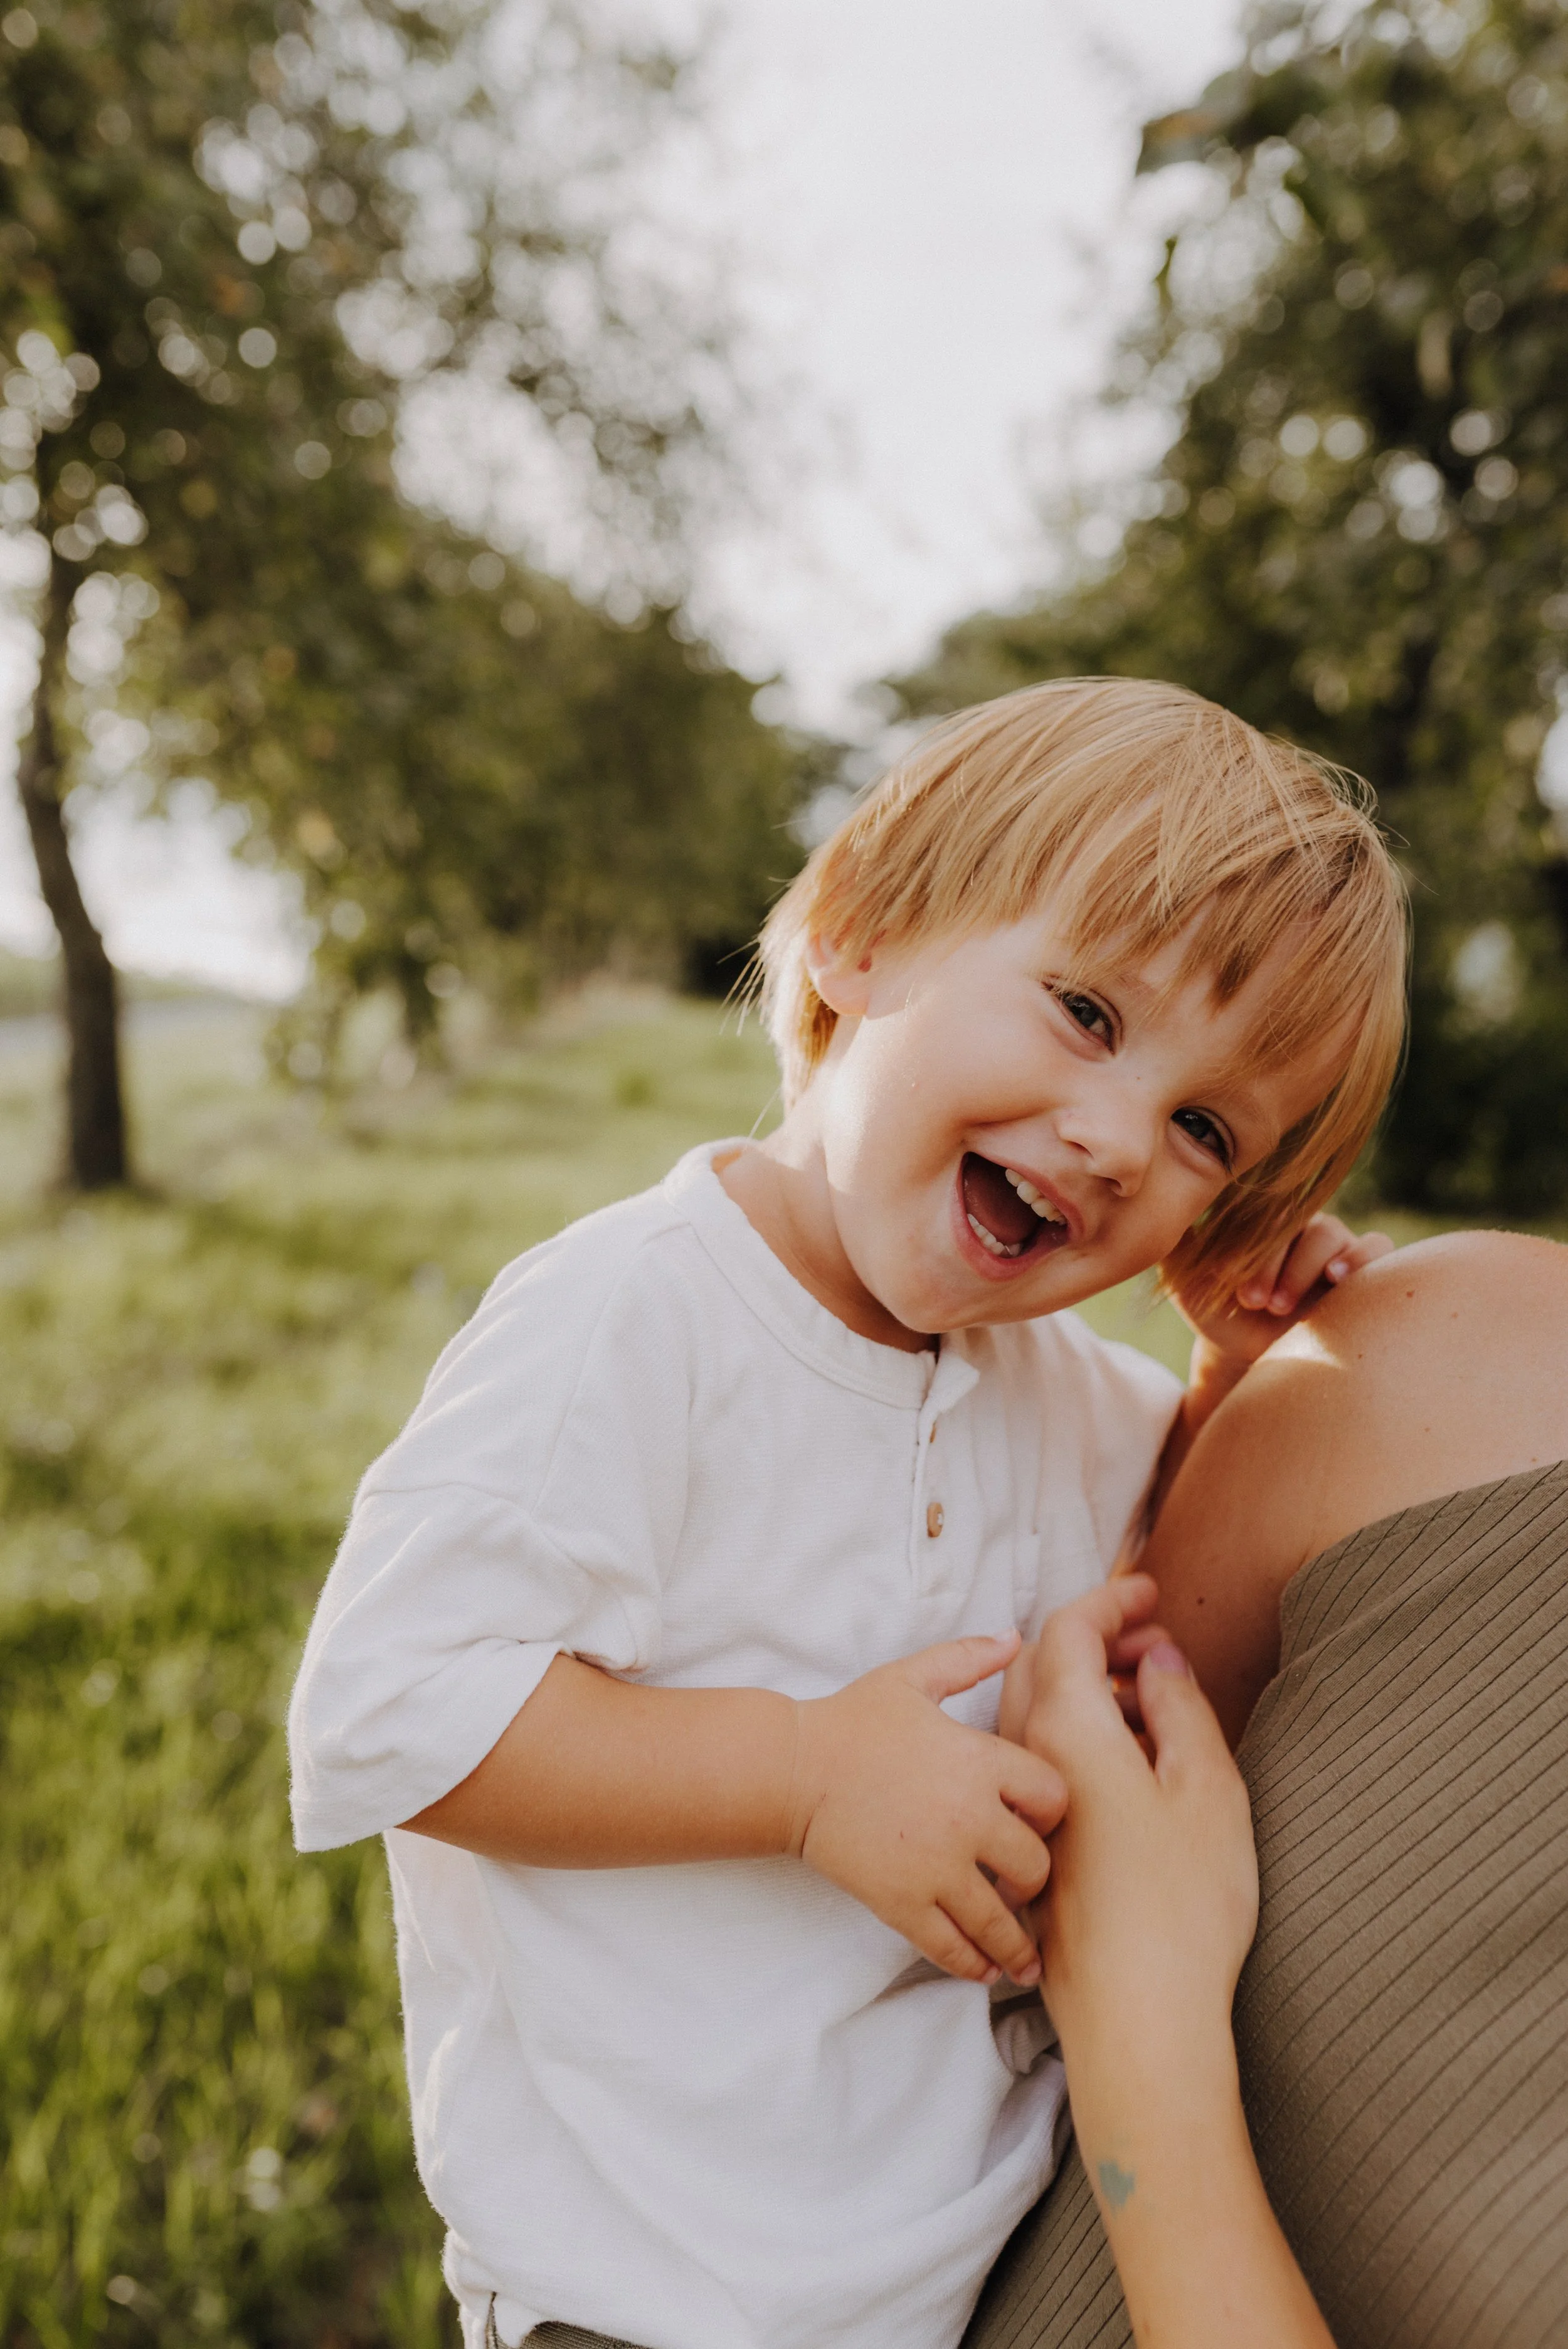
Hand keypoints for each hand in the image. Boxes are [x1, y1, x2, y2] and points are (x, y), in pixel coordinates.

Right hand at [786, 1631, 1065, 1987]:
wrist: (792, 1769)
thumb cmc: (854, 1720)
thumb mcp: (913, 1678)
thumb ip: (968, 1658)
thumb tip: (1015, 1637)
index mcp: (980, 1762)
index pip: (1055, 1797)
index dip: (1052, 1809)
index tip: (1039, 1819)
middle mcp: (969, 1818)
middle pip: (1037, 1864)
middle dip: (1036, 1876)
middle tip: (1028, 1883)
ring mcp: (938, 1868)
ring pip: (1002, 1919)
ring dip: (1018, 1940)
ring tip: (1026, 1956)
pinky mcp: (904, 1905)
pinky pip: (954, 1948)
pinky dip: (975, 1963)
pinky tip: (986, 1969)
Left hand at [1019, 1578, 1256, 2070]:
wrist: (1140, 2021)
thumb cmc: (1184, 1905)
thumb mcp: (1208, 1788)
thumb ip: (1179, 1707)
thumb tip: (1156, 1659)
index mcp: (1069, 1731)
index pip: (1067, 1631)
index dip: (1109, 1600)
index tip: (1148, 1589)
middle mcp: (1026, 1763)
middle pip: (1041, 1668)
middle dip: (1094, 1641)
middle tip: (1153, 1642)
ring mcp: (1021, 1813)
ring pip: (1037, 1720)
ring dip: (1088, 1694)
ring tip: (1153, 1705)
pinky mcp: (1030, 1855)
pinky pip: (1038, 1771)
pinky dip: (1078, 1745)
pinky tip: (1128, 1771)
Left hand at [1176, 1212, 1393, 1377]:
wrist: (1251, 1356)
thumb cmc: (1221, 1314)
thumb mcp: (1189, 1284)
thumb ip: (1176, 1248)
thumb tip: (1153, 1209)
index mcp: (1263, 1222)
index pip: (1264, 1217)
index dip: (1253, 1253)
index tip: (1238, 1292)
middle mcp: (1302, 1227)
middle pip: (1299, 1224)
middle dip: (1277, 1265)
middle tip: (1257, 1304)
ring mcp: (1336, 1246)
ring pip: (1333, 1235)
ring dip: (1308, 1268)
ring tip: (1285, 1304)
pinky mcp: (1366, 1269)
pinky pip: (1378, 1248)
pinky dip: (1362, 1257)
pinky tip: (1339, 1279)